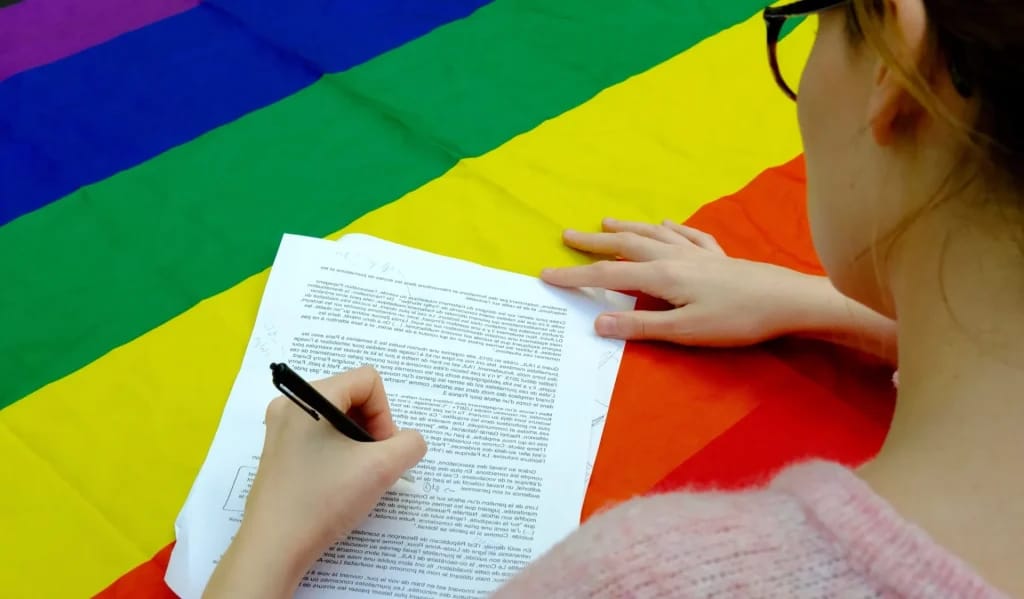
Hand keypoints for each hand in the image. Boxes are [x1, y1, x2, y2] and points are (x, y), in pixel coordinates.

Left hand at [204, 366, 426, 597]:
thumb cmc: (324, 500)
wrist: (274, 547)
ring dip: (358, 444)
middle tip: (374, 464)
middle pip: (352, 397)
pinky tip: (339, 484)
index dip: (385, 414)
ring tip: (358, 477)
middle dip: (372, 429)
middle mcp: (290, 405)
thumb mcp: (381, 469)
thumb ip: (409, 445)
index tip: (381, 450)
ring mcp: (281, 430)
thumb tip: (407, 442)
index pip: (368, 380)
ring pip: (338, 420)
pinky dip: (340, 454)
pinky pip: (321, 438)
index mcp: (310, 397)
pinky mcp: (279, 453)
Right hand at [541, 217, 824, 346]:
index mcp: (663, 276)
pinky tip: (664, 223)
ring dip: (627, 228)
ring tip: (605, 222)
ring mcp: (697, 253)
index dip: (575, 276)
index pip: (609, 275)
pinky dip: (670, 228)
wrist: (787, 300)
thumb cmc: (737, 320)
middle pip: (626, 245)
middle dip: (595, 242)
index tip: (546, 274)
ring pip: (653, 234)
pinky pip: (687, 235)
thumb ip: (641, 326)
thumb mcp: (685, 332)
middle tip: (567, 236)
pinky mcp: (718, 256)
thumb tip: (597, 323)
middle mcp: (675, 257)